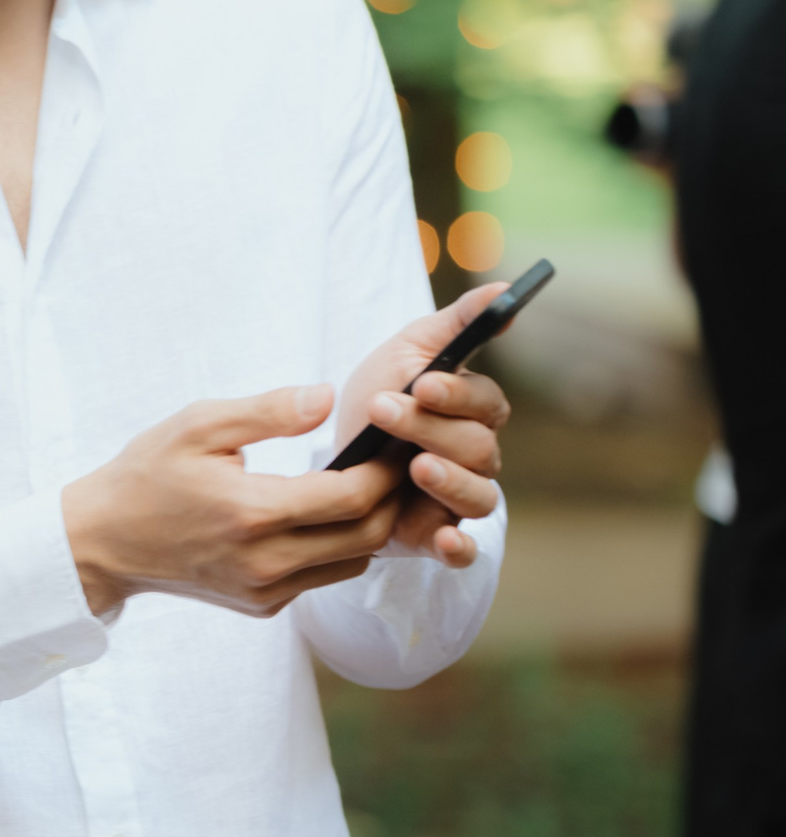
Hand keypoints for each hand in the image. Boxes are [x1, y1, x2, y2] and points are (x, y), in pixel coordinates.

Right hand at [63, 385, 402, 617]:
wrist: (104, 541)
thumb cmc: (147, 473)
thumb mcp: (197, 426)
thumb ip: (267, 411)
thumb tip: (325, 397)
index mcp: (251, 512)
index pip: (352, 496)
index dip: (386, 468)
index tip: (397, 440)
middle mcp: (265, 561)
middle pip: (368, 535)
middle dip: (392, 497)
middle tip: (399, 461)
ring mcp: (266, 589)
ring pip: (355, 561)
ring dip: (372, 525)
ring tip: (371, 485)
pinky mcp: (263, 605)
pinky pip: (323, 576)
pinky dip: (339, 546)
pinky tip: (329, 513)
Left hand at [332, 283, 511, 568]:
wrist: (332, 455)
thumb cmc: (377, 395)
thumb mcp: (407, 351)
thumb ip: (456, 323)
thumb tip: (504, 288)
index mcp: (473, 412)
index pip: (484, 403)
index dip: (457, 395)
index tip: (423, 383)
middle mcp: (475, 457)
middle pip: (477, 448)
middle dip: (430, 429)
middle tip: (384, 412)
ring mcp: (456, 498)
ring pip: (478, 496)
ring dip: (450, 482)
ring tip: (416, 467)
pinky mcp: (434, 534)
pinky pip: (462, 549)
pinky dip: (458, 548)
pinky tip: (441, 540)